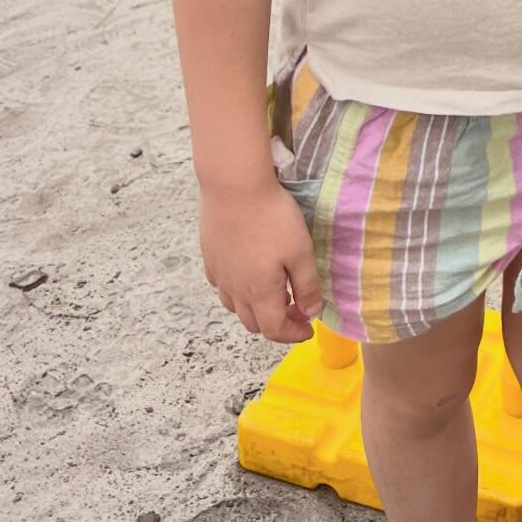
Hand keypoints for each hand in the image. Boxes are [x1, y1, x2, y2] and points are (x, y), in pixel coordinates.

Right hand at [200, 179, 322, 341]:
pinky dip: (238, 291)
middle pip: (254, 323)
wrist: (235, 187)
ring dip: (256, 308)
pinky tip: (248, 273)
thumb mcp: (301, 251)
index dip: (293, 334)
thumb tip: (311, 312)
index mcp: (260, 293)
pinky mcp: (210, 257)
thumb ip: (307, 285)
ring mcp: (219, 274)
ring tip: (275, 292)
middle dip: (277, 323)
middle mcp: (235, 290)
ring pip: (235, 307)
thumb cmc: (273, 218)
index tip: (308, 329)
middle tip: (296, 309)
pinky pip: (223, 286)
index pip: (274, 330)